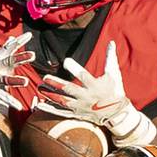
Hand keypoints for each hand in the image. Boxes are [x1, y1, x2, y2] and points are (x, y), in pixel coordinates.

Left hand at [35, 41, 155, 146]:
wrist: (117, 114)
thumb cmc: (115, 91)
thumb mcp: (114, 74)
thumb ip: (110, 58)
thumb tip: (111, 42)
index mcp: (95, 85)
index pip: (84, 76)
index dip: (75, 68)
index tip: (66, 61)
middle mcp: (87, 97)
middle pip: (70, 90)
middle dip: (57, 84)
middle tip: (45, 78)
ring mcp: (81, 107)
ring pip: (63, 101)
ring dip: (51, 95)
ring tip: (40, 89)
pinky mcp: (77, 114)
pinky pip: (62, 113)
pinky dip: (50, 109)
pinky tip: (40, 105)